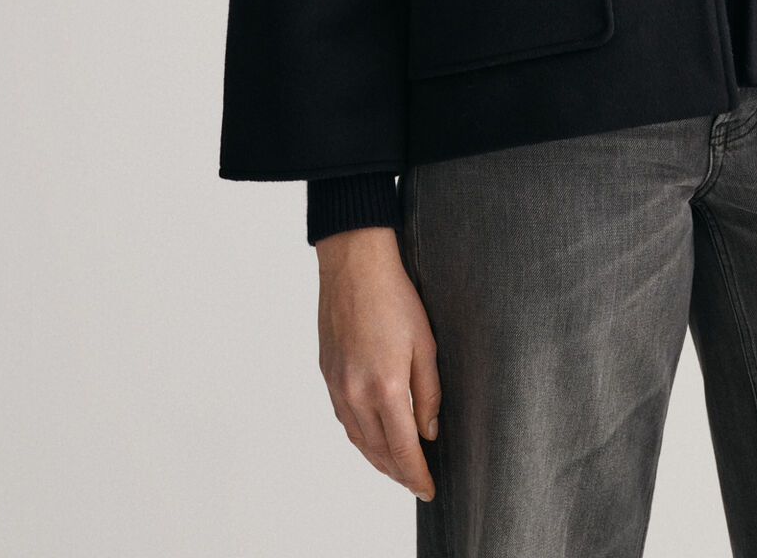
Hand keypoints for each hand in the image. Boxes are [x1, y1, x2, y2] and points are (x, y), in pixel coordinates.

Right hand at [315, 226, 441, 500]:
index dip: (416, 474)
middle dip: (398, 472)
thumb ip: (428, 393)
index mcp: (385, 387)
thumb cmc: (395, 297)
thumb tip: (428, 432)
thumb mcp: (425, 344)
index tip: (428, 490)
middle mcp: (355, 394)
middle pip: (377, 451)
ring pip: (357, 439)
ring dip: (377, 459)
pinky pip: (343, 419)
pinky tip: (371, 438)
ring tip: (396, 468)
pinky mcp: (327, 374)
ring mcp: (337, 385)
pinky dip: (359, 436)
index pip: (402, 449)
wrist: (354, 266)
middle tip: (416, 483)